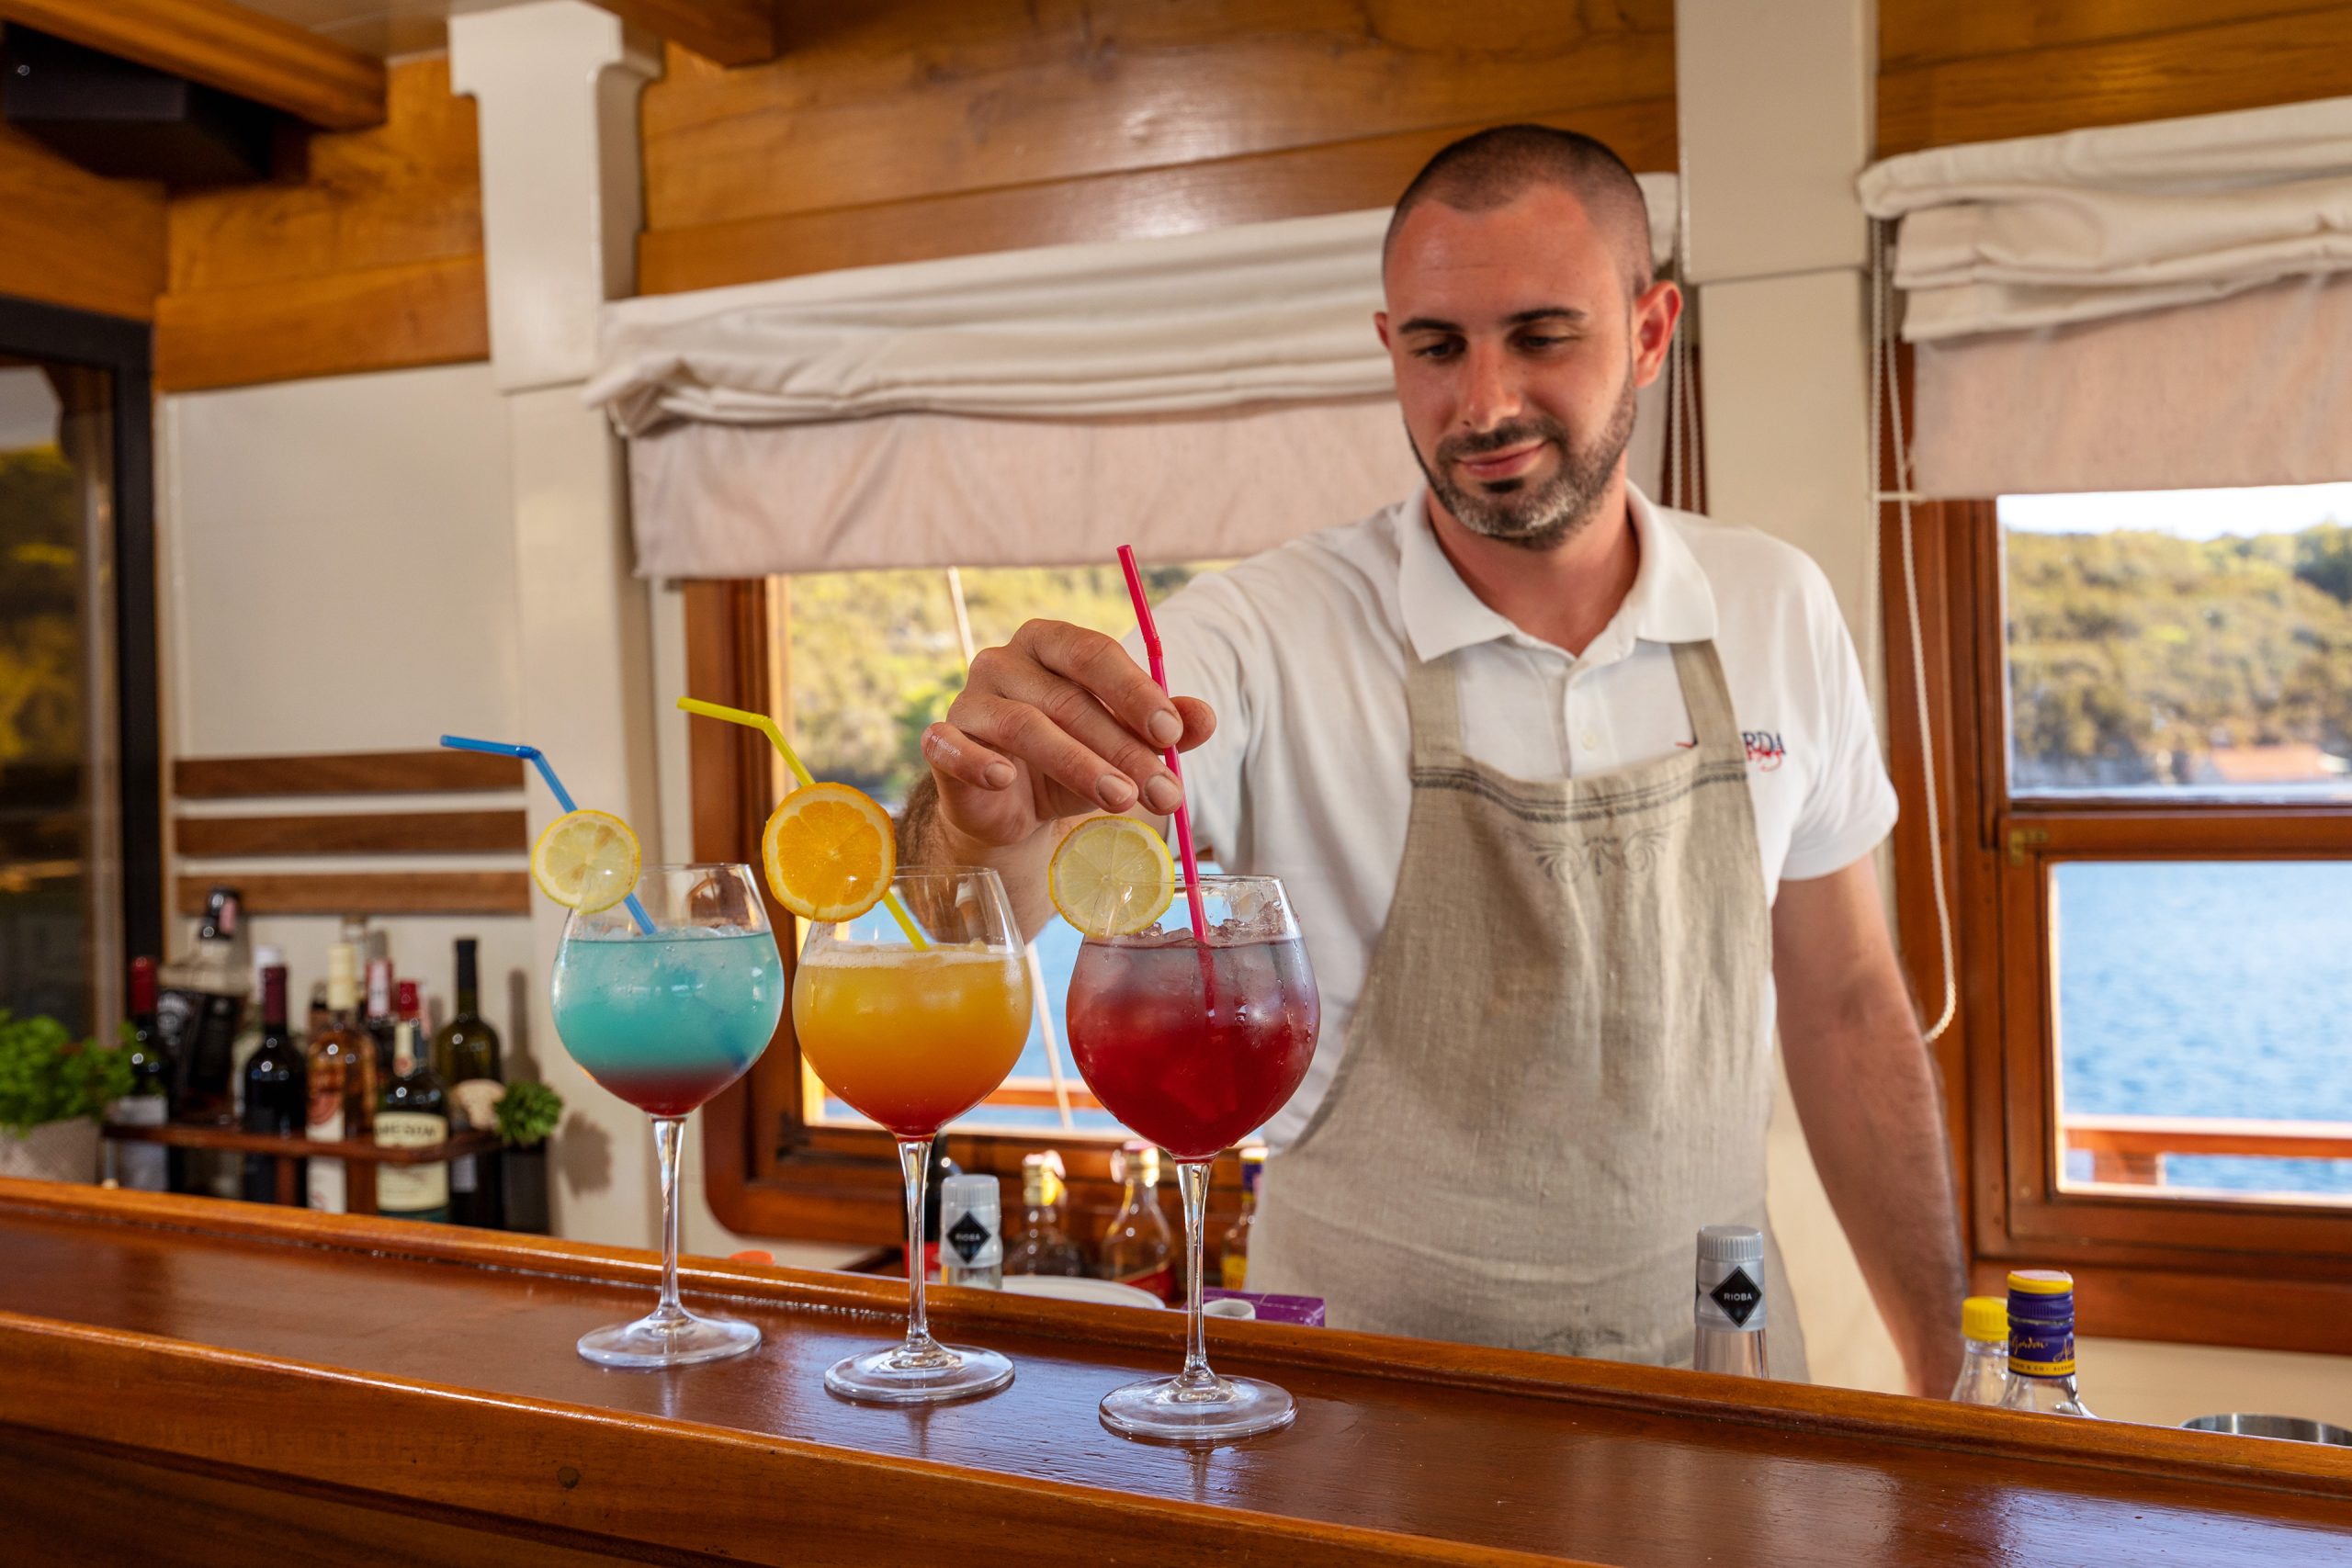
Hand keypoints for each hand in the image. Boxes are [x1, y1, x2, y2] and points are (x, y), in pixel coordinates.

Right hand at [920, 620, 1215, 849]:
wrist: (1012, 808)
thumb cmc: (1071, 759)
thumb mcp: (1123, 744)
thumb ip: (1163, 728)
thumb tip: (1204, 718)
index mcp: (1050, 643)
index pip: (1094, 654)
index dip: (1135, 692)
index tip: (1171, 734)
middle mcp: (1004, 661)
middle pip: (1067, 698)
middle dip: (1122, 747)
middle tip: (1163, 790)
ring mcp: (969, 699)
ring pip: (1024, 727)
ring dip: (1078, 764)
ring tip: (1121, 800)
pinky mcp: (942, 741)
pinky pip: (953, 746)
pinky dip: (978, 761)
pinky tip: (1004, 779)